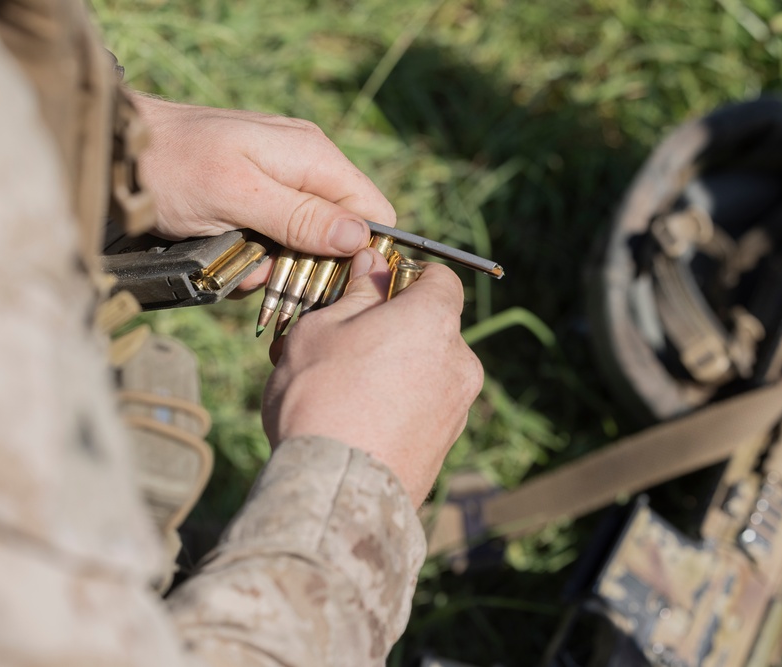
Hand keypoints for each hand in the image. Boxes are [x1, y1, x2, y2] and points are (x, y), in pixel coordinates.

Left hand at [132, 94, 395, 288]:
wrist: (117, 149)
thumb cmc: (172, 166)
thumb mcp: (236, 196)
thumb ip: (299, 216)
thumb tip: (358, 237)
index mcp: (314, 157)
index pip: (373, 211)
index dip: (359, 251)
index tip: (324, 278)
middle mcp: (307, 165)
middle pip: (340, 231)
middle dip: (306, 264)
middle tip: (264, 275)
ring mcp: (282, 179)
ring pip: (306, 240)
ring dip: (275, 264)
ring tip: (236, 264)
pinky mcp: (258, 195)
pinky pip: (276, 235)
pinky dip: (255, 254)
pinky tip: (227, 254)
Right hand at [262, 249, 483, 506]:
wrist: (335, 492)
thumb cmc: (322, 398)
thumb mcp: (321, 329)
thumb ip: (355, 293)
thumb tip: (372, 265)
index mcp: (434, 320)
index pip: (441, 277)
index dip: (406, 276)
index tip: (372, 286)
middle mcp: (460, 361)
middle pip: (432, 327)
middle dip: (393, 328)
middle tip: (343, 342)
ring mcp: (458, 407)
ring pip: (426, 370)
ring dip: (393, 368)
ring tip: (341, 388)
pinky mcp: (447, 446)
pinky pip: (423, 408)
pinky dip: (398, 405)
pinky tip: (356, 420)